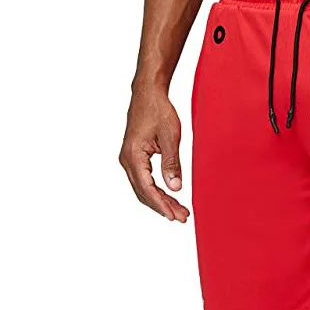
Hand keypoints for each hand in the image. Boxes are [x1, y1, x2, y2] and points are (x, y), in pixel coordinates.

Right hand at [119, 84, 189, 222]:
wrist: (148, 93)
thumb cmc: (158, 110)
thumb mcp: (171, 137)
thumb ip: (172, 163)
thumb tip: (175, 188)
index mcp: (133, 155)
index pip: (147, 188)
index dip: (161, 204)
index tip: (174, 216)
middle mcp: (127, 160)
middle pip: (144, 193)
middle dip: (163, 207)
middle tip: (182, 217)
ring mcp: (128, 159)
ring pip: (143, 188)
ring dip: (160, 201)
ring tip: (179, 210)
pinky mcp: (134, 157)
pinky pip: (143, 180)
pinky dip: (156, 191)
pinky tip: (169, 197)